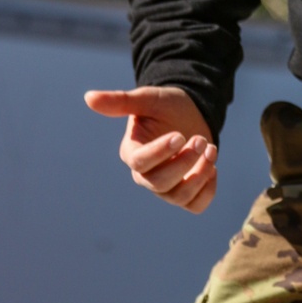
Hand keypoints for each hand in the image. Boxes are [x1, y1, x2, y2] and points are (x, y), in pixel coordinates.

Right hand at [84, 85, 217, 213]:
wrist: (189, 112)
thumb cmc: (165, 106)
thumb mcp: (146, 99)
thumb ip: (120, 101)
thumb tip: (88, 97)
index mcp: (133, 152)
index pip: (140, 163)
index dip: (160, 153)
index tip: (180, 136)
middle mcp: (146, 175)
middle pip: (160, 183)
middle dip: (184, 163)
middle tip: (199, 139)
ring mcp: (167, 187)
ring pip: (179, 197)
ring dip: (200, 175)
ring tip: (211, 149)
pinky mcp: (187, 191)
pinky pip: (196, 205)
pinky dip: (208, 190)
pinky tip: (212, 167)